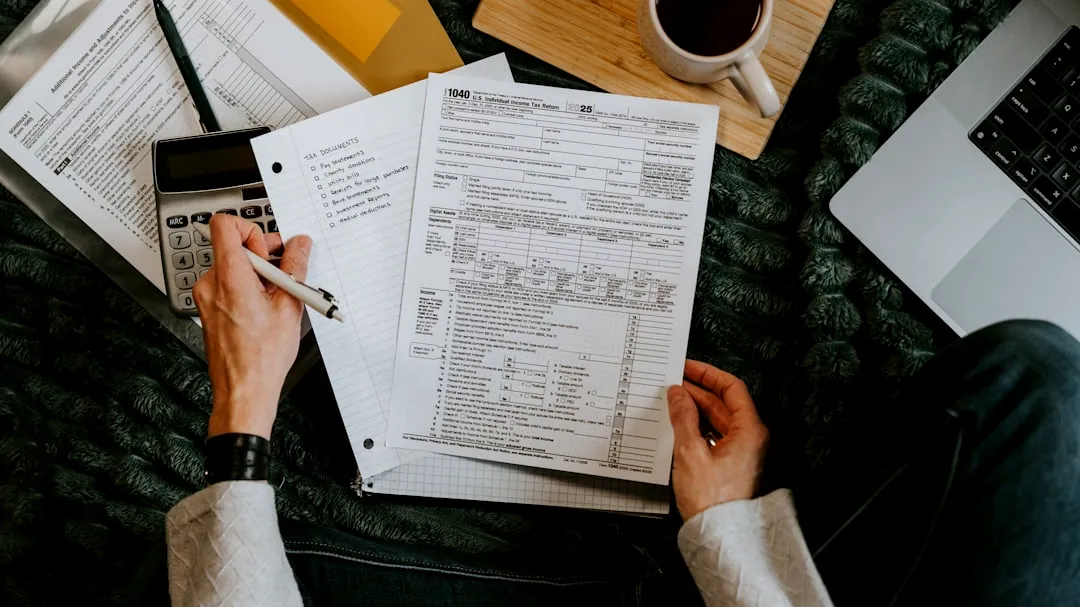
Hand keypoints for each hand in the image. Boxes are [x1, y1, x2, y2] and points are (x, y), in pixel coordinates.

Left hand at [193, 215, 312, 439]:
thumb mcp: (289, 305)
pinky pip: (228, 284)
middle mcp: (212, 282)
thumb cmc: (261, 356)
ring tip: (278, 297)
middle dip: (262, 255)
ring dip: (257, 274)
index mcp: (230, 275)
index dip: (251, 229)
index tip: (270, 248)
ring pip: (232, 266)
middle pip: (233, 246)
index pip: (224, 225)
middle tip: (284, 273)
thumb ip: (295, 267)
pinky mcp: (209, 309)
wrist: (243, 389)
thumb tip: (300, 245)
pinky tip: (266, 308)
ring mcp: (207, 297)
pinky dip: (248, 288)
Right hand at [667, 360, 768, 520]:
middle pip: (723, 404)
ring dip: (695, 409)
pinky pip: (713, 435)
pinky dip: (696, 427)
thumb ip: (683, 417)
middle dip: (697, 392)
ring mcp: (741, 452)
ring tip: (672, 402)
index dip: (708, 374)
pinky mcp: (729, 464)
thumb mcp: (690, 451)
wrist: (717, 535)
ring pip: (717, 420)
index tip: (689, 367)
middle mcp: (749, 439)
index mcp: (749, 431)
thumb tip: (678, 394)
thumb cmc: (712, 500)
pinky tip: (678, 425)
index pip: (732, 388)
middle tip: (673, 383)